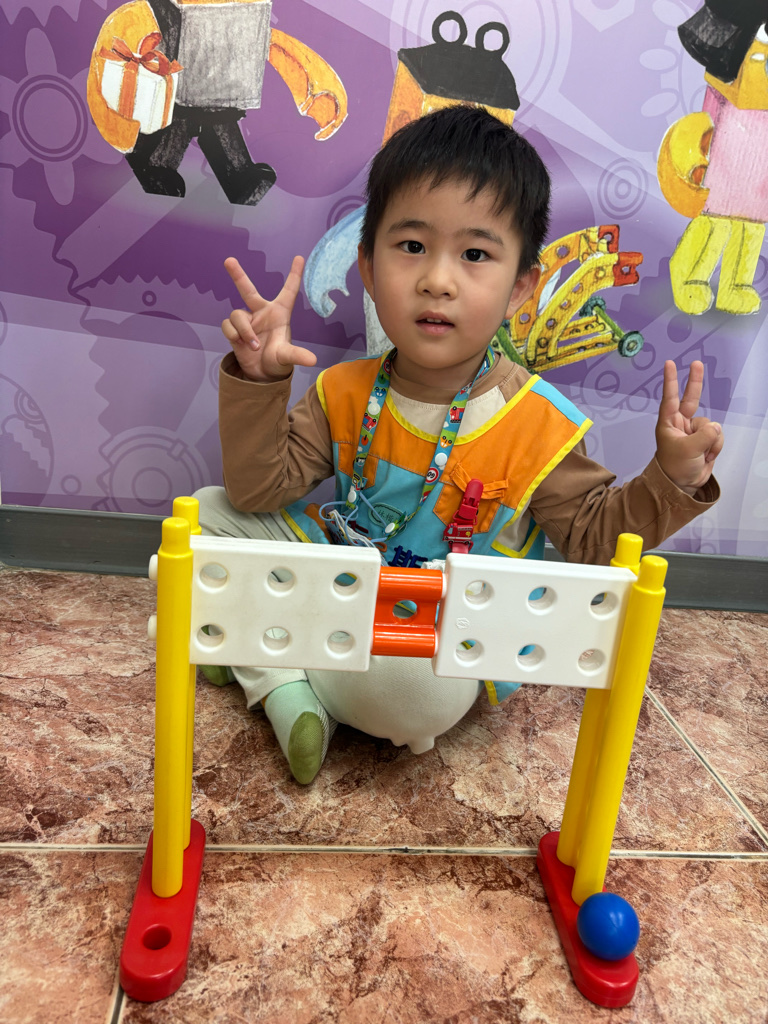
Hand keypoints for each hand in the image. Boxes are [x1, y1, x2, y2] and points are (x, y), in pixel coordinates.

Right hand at [221, 256, 316, 381]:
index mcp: (280, 314)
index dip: (294, 274)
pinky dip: (234, 335)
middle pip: (248, 290)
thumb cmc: (278, 361)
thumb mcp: (287, 358)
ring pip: (237, 314)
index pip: (288, 291)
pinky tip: (241, 344)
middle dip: (238, 275)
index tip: (300, 257)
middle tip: (229, 260)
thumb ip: (297, 355)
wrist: (262, 374)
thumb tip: (313, 360)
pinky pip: (228, 325)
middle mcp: (262, 312)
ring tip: (253, 345)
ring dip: (245, 331)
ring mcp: (247, 320)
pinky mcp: (234, 329)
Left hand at [655, 360, 722, 494]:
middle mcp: (681, 424)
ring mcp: (694, 431)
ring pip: (711, 425)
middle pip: (691, 398)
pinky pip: (717, 435)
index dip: (671, 380)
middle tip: (696, 363)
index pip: (670, 398)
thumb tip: (715, 428)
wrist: (683, 485)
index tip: (669, 364)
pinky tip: (707, 456)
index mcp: (669, 423)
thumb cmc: (675, 467)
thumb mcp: (688, 450)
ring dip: (711, 440)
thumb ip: (704, 435)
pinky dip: (715, 446)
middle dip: (695, 381)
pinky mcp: (706, 440)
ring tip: (701, 453)